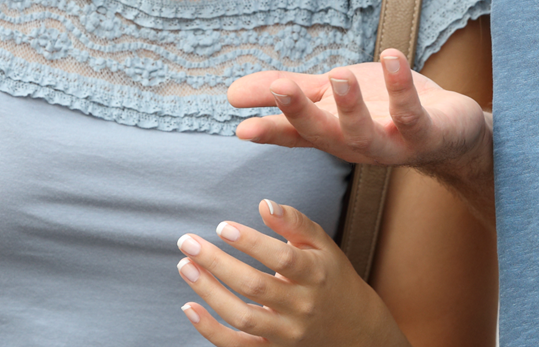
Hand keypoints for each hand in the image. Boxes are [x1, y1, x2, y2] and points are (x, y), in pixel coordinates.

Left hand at [175, 200, 406, 346]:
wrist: (352, 327)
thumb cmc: (329, 275)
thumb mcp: (321, 244)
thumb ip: (294, 222)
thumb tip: (265, 205)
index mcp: (314, 275)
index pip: (281, 259)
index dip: (251, 243)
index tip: (222, 227)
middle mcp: (301, 307)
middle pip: (255, 287)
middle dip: (217, 263)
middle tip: (187, 242)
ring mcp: (286, 333)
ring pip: (243, 318)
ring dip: (209, 293)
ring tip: (186, 267)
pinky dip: (210, 330)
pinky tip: (189, 307)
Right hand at [228, 50, 487, 169]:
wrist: (451, 135)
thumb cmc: (383, 112)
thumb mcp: (331, 98)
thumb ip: (288, 93)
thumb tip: (231, 94)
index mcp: (330, 134)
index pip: (294, 135)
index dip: (270, 131)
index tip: (243, 127)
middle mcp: (355, 145)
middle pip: (322, 133)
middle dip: (300, 112)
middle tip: (279, 87)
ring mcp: (390, 143)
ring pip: (364, 131)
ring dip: (350, 105)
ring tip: (339, 74)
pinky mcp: (425, 132)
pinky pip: (411, 111)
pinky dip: (400, 85)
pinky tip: (391, 56)